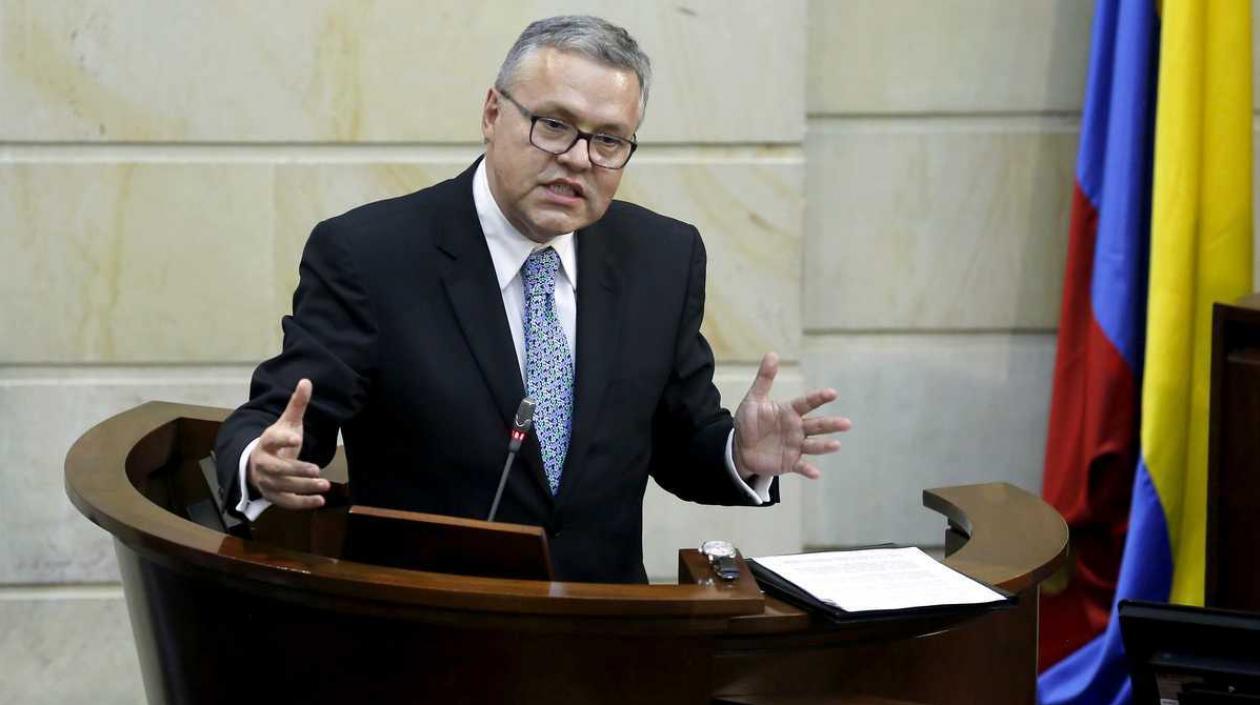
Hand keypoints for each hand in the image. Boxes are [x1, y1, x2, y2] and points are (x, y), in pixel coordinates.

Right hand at [247, 378, 328, 508]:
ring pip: (283, 487)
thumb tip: (307, 380)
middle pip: (277, 469)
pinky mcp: (272, 496)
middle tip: (317, 469)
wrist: (256, 463)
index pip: (272, 440)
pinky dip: (302, 504)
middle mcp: (263, 463)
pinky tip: (320, 501)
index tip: (297, 438)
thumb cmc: (276, 441)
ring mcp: (266, 481)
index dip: (283, 439)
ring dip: (304, 488)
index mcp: (266, 442)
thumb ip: (297, 405)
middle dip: (296, 470)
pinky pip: (286, 502)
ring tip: (325, 485)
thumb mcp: (287, 423)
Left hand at [733, 352, 851, 478]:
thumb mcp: (754, 399)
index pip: (807, 403)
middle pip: (816, 425)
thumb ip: (764, 379)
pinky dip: (808, 470)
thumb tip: (772, 353)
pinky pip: (801, 466)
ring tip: (836, 445)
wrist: (740, 447)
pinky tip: (816, 473)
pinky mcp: (789, 462)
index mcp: (790, 412)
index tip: (832, 393)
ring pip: (813, 445)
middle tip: (847, 423)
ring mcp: (795, 446)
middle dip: (831, 424)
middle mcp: (797, 428)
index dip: (819, 398)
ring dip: (825, 446)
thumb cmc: (749, 422)